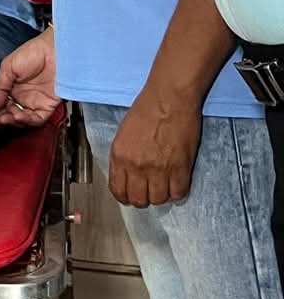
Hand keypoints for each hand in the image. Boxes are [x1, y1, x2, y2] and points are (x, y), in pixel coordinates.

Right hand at [0, 29, 58, 128]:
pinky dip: (27, 121)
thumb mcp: (8, 66)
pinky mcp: (47, 106)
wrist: (55, 51)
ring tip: (3, 119)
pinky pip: (37, 119)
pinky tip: (17, 117)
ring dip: (11, 122)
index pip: (1, 106)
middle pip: (9, 115)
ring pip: (22, 120)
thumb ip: (0, 87)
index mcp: (12, 88)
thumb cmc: (34, 52)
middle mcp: (23, 97)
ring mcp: (35, 102)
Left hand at [108, 89, 199, 208]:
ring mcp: (159, 169)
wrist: (169, 98)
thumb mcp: (124, 133)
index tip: (129, 196)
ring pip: (159, 200)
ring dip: (160, 195)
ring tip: (163, 185)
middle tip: (148, 191)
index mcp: (120, 156)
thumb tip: (127, 174)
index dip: (124, 197)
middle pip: (138, 199)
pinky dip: (177, 192)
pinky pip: (179, 193)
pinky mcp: (180, 168)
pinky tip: (176, 182)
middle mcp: (137, 166)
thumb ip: (123, 156)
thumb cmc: (147, 109)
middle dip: (142, 199)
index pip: (118, 190)